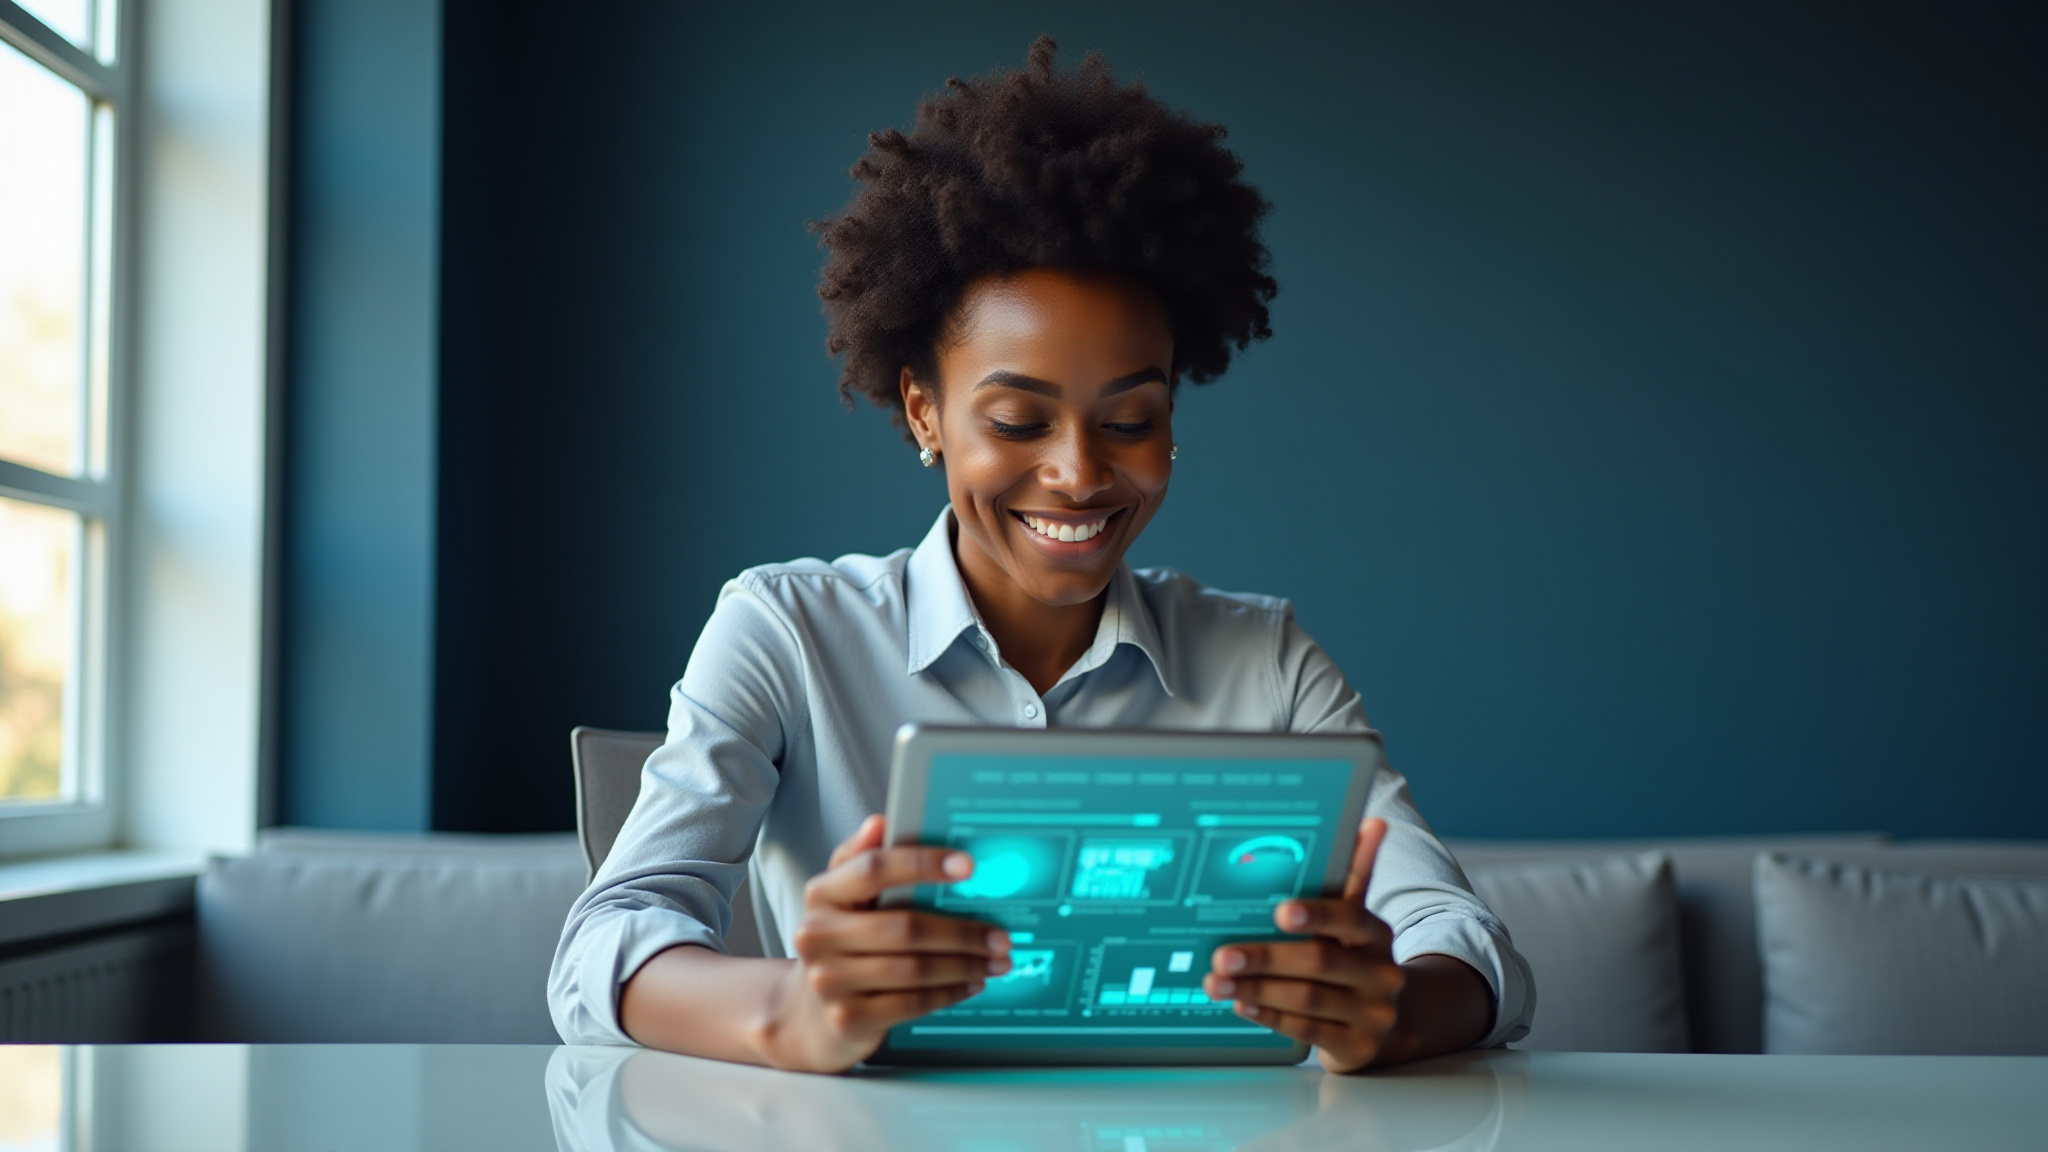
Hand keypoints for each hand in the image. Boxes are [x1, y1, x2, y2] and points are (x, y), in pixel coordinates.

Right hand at [770, 815, 1010, 1071]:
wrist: (809, 1014)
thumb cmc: (841, 944)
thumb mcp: (843, 898)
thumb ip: (862, 859)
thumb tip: (880, 822)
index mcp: (822, 894)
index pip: (873, 869)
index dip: (921, 864)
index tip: (968, 865)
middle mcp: (817, 936)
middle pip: (905, 927)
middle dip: (962, 931)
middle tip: (1001, 934)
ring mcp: (828, 981)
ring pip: (914, 968)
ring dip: (964, 964)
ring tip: (996, 960)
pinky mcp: (846, 1018)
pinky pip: (912, 1003)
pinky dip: (949, 992)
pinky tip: (972, 983)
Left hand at [1204, 816, 1404, 1072]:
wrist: (1392, 1024)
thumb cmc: (1356, 960)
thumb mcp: (1355, 922)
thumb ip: (1354, 875)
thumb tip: (1370, 823)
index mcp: (1376, 934)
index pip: (1350, 918)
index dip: (1317, 914)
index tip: (1280, 912)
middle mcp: (1381, 974)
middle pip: (1319, 962)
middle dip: (1266, 957)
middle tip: (1222, 954)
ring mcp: (1373, 1014)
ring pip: (1307, 999)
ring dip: (1257, 989)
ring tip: (1215, 981)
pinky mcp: (1358, 1048)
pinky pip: (1308, 1030)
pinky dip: (1270, 1016)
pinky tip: (1241, 1004)